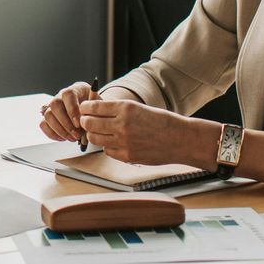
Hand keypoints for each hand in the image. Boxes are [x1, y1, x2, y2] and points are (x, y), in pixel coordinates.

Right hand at [39, 82, 95, 142]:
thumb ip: (94, 112)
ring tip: (73, 138)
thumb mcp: (98, 107)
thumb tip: (88, 124)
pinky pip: (43, 124)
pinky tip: (64, 138)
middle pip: (55, 105)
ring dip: (60, 130)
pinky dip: (52, 134)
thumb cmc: (94, 108)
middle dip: (66, 123)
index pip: (68, 95)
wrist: (89, 110)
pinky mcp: (48, 117)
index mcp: (75, 89)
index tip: (78, 124)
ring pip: (48, 116)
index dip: (72, 110)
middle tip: (77, 135)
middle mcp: (60, 96)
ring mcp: (52, 106)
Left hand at [76, 99, 212, 166]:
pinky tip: (113, 142)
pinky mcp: (127, 156)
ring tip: (98, 132)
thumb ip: (118, 110)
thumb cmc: (161, 122)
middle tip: (86, 121)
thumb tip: (96, 110)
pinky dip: (107, 146)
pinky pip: (107, 151)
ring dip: (94, 134)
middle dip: (85, 121)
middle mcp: (122, 124)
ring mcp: (124, 141)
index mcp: (126, 108)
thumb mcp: (139, 108)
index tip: (84, 108)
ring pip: (95, 138)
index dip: (85, 108)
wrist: (179, 139)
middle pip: (90, 123)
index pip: (94, 107)